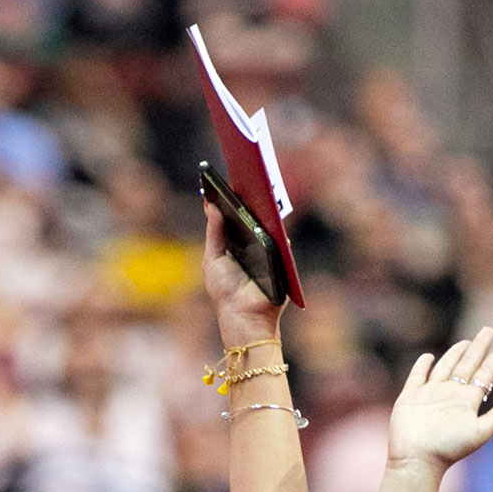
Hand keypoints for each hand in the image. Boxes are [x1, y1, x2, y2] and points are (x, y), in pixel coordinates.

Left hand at [202, 196, 282, 345]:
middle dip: (248, 197)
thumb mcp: (213, 259)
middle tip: (243, 176)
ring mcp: (268, 250)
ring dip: (264, 206)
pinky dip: (276, 224)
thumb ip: (214, 232)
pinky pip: (281, 236)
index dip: (231, 200)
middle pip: (252, 216)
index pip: (234, 216)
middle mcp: (253, 244)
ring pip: (267, 223)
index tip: (226, 181)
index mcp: (235, 245)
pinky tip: (269, 209)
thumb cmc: (225, 291)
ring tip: (256, 186)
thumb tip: (211, 205)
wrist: (244, 315)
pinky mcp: (281, 256)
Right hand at [385, 328, 492, 472]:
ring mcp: (430, 395)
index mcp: (468, 401)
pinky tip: (429, 357)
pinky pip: (417, 376)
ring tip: (466, 342)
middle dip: (478, 347)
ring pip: (446, 367)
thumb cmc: (448, 450)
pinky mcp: (410, 398)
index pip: (486, 373)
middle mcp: (451, 395)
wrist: (417, 460)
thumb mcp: (480, 432)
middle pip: (468, 364)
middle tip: (488, 330)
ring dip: (455, 353)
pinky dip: (423, 366)